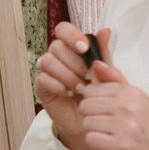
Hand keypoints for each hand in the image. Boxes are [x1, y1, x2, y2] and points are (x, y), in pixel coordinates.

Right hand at [36, 22, 112, 149]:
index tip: (84, 48)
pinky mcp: (42, 86)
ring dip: (67, 75)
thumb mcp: (107, 73)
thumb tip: (105, 31)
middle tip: (87, 77)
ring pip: (48, 61)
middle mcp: (59, 56)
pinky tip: (69, 93)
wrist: (93, 120)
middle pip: (57, 46)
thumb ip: (104, 53)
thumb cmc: (100, 95)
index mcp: (73, 48)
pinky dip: (57, 85)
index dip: (72, 36)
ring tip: (80, 88)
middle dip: (74, 63)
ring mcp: (48, 71)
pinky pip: (42, 78)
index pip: (64, 30)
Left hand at [73, 68, 148, 149]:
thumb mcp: (138, 101)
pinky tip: (109, 145)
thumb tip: (96, 63)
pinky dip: (96, 144)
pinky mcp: (121, 146)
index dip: (93, 102)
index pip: (93, 89)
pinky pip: (91, 139)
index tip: (104, 112)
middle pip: (86, 105)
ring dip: (94, 132)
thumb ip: (116, 82)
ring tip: (110, 136)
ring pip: (87, 122)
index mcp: (132, 93)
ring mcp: (126, 126)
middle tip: (106, 126)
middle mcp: (129, 106)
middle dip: (91, 117)